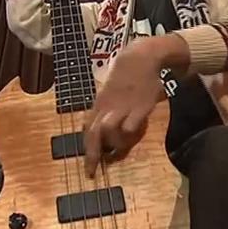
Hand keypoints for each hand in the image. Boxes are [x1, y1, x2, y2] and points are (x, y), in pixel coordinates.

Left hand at [83, 39, 166, 177]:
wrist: (141, 57)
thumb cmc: (125, 75)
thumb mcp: (109, 91)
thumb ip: (105, 109)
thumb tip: (101, 128)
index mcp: (99, 104)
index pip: (87, 129)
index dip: (86, 149)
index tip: (88, 167)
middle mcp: (107, 107)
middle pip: (94, 133)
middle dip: (92, 154)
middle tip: (93, 170)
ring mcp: (122, 107)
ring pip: (108, 131)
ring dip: (113, 144)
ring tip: (119, 149)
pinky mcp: (139, 107)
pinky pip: (129, 127)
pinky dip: (129, 136)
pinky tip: (133, 136)